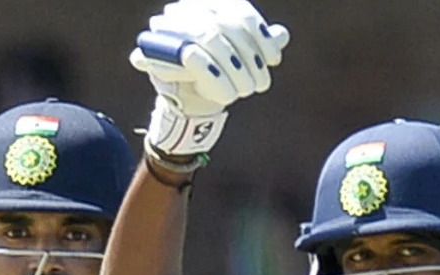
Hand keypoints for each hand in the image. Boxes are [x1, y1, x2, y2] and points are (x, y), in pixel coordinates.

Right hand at [130, 0, 288, 155]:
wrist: (185, 99)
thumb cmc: (216, 72)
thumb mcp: (241, 57)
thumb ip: (260, 43)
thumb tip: (281, 35)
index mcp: (209, 3)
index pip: (241, 12)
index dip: (261, 36)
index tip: (274, 60)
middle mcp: (187, 8)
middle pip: (227, 25)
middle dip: (250, 57)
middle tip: (261, 84)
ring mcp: (169, 27)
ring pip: (211, 38)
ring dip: (235, 69)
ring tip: (246, 91)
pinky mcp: (158, 51)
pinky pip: (193, 58)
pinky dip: (215, 78)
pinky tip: (227, 94)